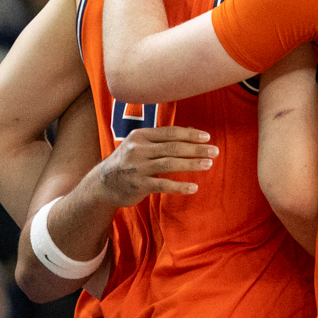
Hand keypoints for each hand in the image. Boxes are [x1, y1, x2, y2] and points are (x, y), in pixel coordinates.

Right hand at [92, 127, 217, 205]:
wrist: (102, 183)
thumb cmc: (127, 161)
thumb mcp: (140, 145)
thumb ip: (163, 139)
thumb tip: (192, 130)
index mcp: (141, 135)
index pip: (170, 132)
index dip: (190, 134)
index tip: (207, 137)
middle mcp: (138, 148)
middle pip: (173, 147)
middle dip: (196, 149)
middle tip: (215, 151)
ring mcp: (137, 167)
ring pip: (170, 164)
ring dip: (192, 164)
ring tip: (208, 164)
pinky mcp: (138, 184)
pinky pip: (163, 185)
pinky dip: (179, 186)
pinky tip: (193, 187)